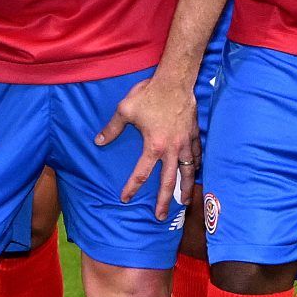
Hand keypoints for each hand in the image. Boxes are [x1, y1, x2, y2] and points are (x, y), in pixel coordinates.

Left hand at [97, 74, 198, 218]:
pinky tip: (195, 172)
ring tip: (184, 202)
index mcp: (153, 146)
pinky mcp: (194, 134)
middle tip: (161, 216)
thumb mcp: (125, 110)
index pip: (141, 173)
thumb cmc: (149, 94)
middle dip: (164, 201)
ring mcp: (185, 143)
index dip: (132, 187)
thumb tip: (98, 141)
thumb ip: (112, 128)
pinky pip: (197, 155)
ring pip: (188, 171)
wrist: (175, 81)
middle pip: (169, 181)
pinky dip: (196, 166)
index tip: (125, 198)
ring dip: (186, 188)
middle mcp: (171, 149)